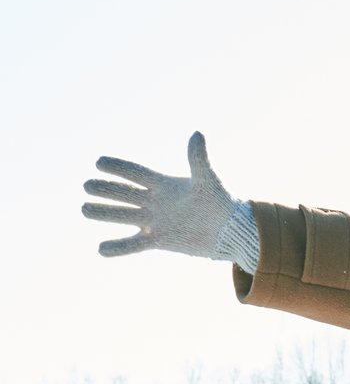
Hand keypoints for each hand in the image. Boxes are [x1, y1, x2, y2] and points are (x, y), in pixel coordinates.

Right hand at [83, 132, 241, 259]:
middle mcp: (156, 202)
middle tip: (87, 185)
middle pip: (125, 194)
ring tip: (84, 209)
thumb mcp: (207, 180)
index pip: (136, 173)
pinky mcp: (160, 241)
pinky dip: (119, 248)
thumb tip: (196, 133)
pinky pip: (134, 245)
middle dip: (106, 190)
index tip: (99, 162)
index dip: (119, 168)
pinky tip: (101, 250)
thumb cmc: (221, 203)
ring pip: (124, 216)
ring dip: (104, 214)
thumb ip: (198, 159)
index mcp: (165, 185)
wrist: (231, 231)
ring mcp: (156, 222)